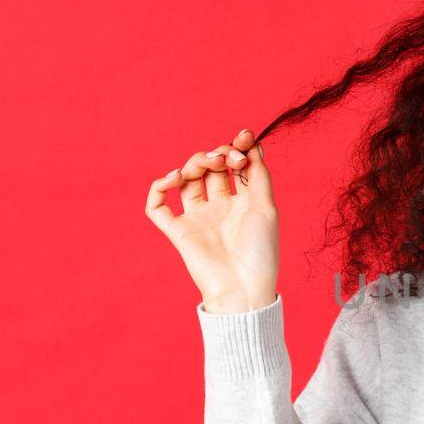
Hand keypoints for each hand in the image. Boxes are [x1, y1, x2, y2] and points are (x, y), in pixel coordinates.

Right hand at [145, 127, 279, 312]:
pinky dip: (159, 187)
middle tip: (228, 157)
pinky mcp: (177, 231)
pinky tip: (174, 178)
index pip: (234, 166)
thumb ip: (258, 176)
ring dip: (194, 163)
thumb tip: (253, 145)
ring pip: (186, 180)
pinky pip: (157, 206)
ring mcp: (197, 218)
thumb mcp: (266, 208)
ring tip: (209, 162)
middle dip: (218, 154)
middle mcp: (218, 207)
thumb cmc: (260, 252)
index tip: (245, 136)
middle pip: (210, 169)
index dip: (238, 148)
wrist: (244, 288)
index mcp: (242, 202)